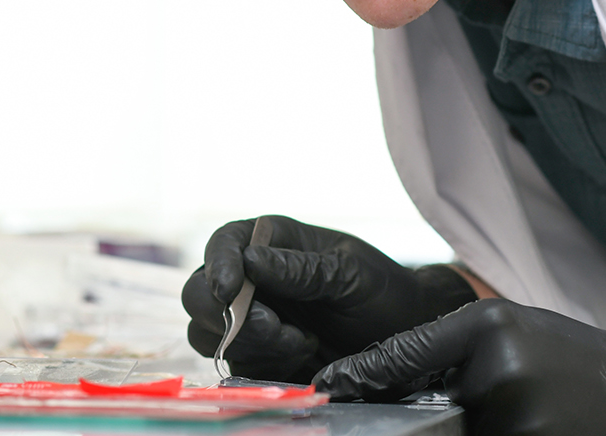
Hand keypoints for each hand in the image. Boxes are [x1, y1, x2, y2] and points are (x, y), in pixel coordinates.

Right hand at [182, 216, 476, 383]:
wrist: (406, 336)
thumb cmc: (383, 292)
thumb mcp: (350, 274)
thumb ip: (302, 269)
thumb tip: (250, 261)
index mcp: (273, 242)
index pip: (224, 243)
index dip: (218, 264)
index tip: (229, 290)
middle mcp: (253, 278)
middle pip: (199, 292)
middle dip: (228, 314)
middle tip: (274, 327)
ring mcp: (251, 318)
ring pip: (208, 333)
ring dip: (248, 342)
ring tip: (301, 342)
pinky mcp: (257, 354)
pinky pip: (233, 364)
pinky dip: (261, 364)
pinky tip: (301, 356)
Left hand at [314, 299, 605, 435]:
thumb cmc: (577, 361)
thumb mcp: (514, 332)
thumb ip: (454, 353)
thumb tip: (386, 383)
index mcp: (488, 327)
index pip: (401, 355)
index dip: (357, 376)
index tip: (325, 387)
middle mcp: (496, 371)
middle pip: (426, 414)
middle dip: (428, 419)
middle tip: (457, 403)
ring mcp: (516, 418)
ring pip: (457, 432)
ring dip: (474, 425)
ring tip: (531, 411)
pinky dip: (498, 432)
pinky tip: (536, 422)